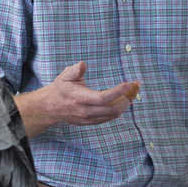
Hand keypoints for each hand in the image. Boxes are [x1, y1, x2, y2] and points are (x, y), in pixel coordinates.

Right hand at [15, 61, 138, 136]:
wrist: (50, 108)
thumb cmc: (61, 88)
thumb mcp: (65, 75)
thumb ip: (75, 70)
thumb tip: (83, 64)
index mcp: (81, 99)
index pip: (104, 98)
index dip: (119, 92)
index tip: (130, 83)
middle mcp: (86, 111)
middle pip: (114, 109)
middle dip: (128, 97)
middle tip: (136, 85)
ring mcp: (89, 119)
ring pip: (114, 114)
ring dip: (126, 103)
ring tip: (132, 91)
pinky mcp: (91, 122)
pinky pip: (110, 118)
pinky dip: (119, 109)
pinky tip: (124, 99)